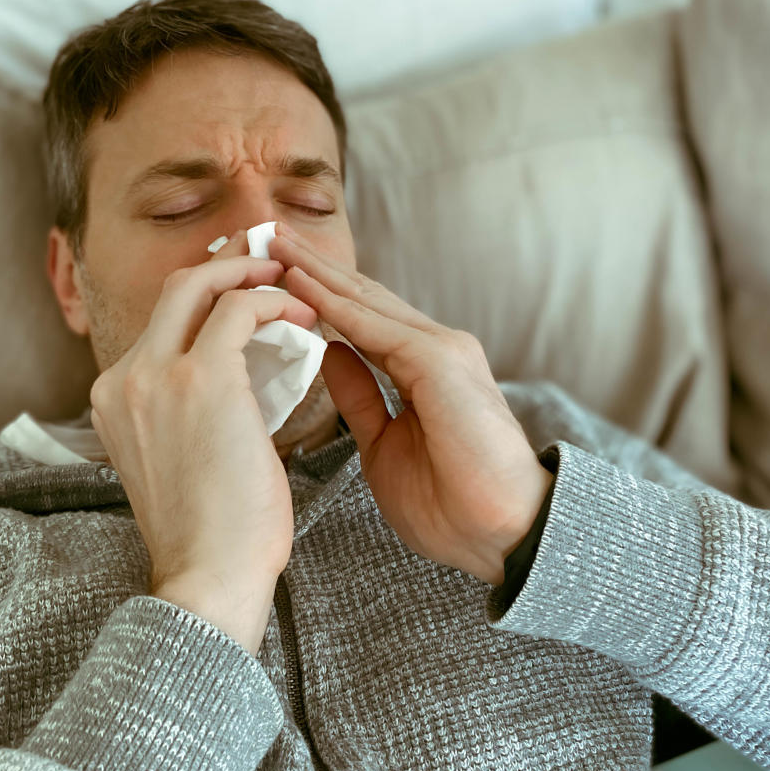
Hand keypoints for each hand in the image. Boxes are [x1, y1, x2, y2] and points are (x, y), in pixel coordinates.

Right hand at [88, 231, 318, 652]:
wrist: (208, 578)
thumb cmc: (211, 535)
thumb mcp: (177, 462)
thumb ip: (184, 417)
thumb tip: (230, 392)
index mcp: (115, 398)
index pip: (161, 324)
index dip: (206, 296)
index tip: (246, 288)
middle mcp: (124, 378)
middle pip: (174, 289)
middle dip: (227, 265)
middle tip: (271, 261)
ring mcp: (156, 374)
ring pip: (203, 287)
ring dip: (254, 277)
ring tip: (296, 286)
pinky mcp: (201, 378)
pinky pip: (241, 311)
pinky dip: (276, 304)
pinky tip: (305, 319)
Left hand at [268, 225, 553, 585]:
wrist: (503, 534)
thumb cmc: (451, 504)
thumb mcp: (383, 445)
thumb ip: (360, 397)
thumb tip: (329, 354)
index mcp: (422, 369)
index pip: (361, 319)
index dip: (317, 294)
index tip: (271, 274)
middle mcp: (436, 349)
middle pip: (362, 297)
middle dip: (313, 268)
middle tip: (265, 236)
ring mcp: (443, 350)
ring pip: (368, 301)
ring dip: (318, 273)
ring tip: (276, 244)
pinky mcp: (442, 362)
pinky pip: (378, 328)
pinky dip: (337, 305)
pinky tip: (302, 285)